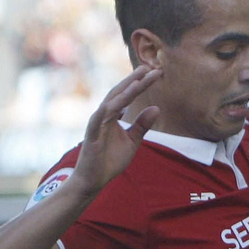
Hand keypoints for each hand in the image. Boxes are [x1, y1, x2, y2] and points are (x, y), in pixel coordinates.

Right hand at [68, 66, 162, 197]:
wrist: (94, 180)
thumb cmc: (110, 160)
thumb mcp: (132, 141)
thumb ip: (142, 125)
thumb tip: (156, 108)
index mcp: (113, 115)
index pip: (128, 95)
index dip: (141, 84)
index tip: (156, 73)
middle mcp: (104, 115)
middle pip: (120, 93)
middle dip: (134, 80)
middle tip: (150, 68)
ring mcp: (97, 123)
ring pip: (112, 102)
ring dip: (125, 91)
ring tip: (139, 80)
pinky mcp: (92, 134)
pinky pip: (100, 119)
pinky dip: (109, 109)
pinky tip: (119, 101)